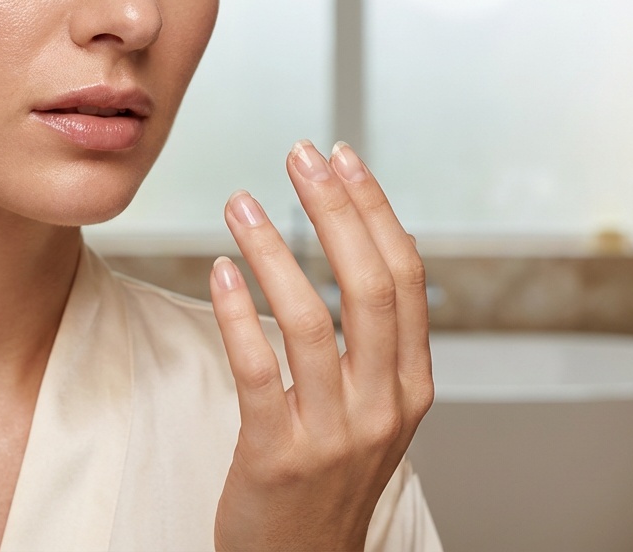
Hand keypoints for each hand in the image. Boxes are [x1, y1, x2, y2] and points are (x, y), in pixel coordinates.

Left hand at [209, 141, 433, 550]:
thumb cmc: (330, 478)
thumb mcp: (375, 410)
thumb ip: (377, 341)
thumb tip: (368, 241)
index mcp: (412, 385)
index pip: (404, 277)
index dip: (373, 209)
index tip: (340, 159)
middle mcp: (384, 406)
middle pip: (368, 285)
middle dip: (334, 208)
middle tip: (297, 155)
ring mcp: (335, 434)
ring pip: (311, 320)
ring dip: (273, 248)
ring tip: (240, 201)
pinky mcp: (277, 457)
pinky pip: (259, 370)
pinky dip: (239, 312)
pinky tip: (220, 269)